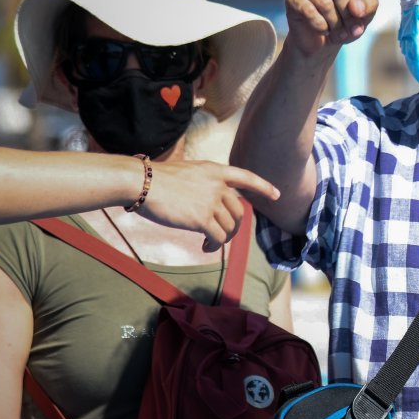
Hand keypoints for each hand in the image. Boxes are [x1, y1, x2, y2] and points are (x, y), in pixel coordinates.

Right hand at [136, 160, 280, 250]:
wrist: (141, 183)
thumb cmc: (157, 179)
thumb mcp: (189, 172)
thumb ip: (205, 183)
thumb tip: (211, 202)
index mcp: (215, 171)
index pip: (246, 177)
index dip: (263, 187)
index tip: (277, 195)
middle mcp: (218, 186)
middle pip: (239, 211)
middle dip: (235, 227)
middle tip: (224, 236)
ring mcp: (211, 202)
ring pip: (229, 227)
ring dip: (223, 238)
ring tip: (210, 242)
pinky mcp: (202, 219)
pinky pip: (217, 237)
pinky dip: (214, 245)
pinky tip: (205, 247)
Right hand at [285, 0, 378, 56]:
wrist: (322, 42)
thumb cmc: (346, 23)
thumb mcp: (365, 16)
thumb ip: (368, 7)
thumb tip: (355, 7)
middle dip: (348, 12)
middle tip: (350, 26)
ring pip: (325, 3)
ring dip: (336, 24)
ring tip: (337, 30)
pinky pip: (310, 12)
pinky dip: (322, 26)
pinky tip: (323, 29)